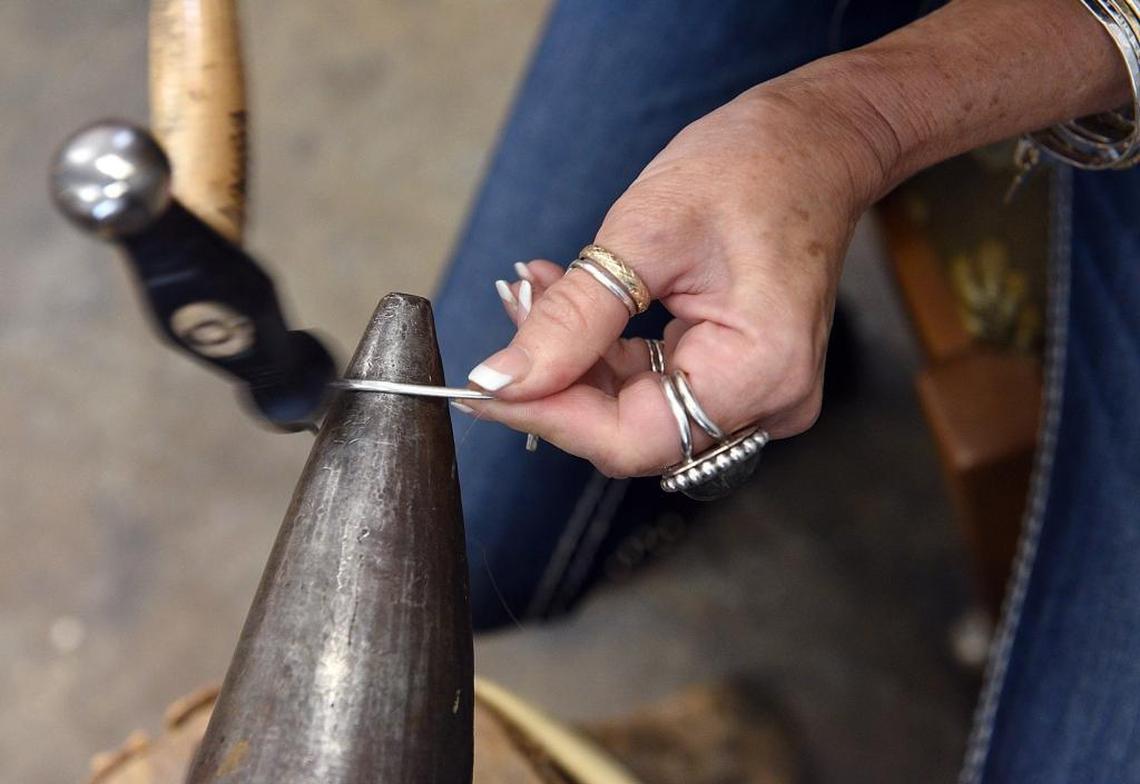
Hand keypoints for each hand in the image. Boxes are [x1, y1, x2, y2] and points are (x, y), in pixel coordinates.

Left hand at [459, 76, 892, 478]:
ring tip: (537, 290)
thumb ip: (571, 319)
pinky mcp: (738, 376)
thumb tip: (500, 380)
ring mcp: (757, 392)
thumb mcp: (646, 234)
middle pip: (632, 428)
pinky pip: (656, 385)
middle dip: (559, 380)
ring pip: (636, 409)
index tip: (486, 386)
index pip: (635, 438)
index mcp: (761, 369)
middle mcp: (768, 400)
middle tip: (511, 313)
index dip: (552, 419)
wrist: (814, 144)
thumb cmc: (753, 168)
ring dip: (576, 360)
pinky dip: (606, 350)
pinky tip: (572, 299)